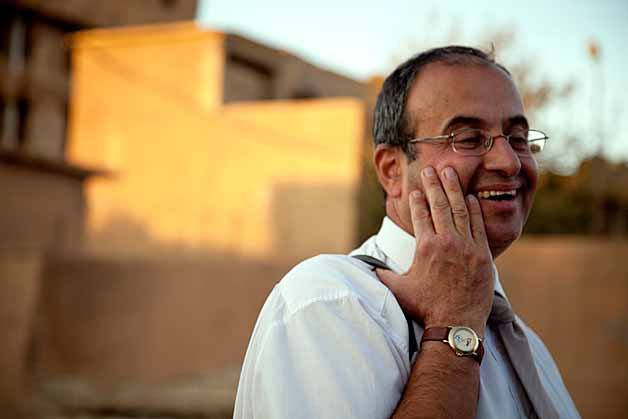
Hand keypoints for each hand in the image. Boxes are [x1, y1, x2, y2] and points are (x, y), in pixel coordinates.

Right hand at [377, 166, 493, 334]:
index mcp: (425, 247)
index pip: (420, 214)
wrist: (456, 323)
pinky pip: (478, 225)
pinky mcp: (482, 254)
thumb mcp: (399, 289)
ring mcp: (467, 246)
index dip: (417, 199)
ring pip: (460, 210)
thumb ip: (384, 275)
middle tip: (431, 168)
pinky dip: (474, 209)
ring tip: (450, 173)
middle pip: (440, 205)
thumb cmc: (425, 308)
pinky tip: (471, 197)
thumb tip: (370, 269)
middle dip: (434, 184)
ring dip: (455, 189)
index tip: (416, 189)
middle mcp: (447, 242)